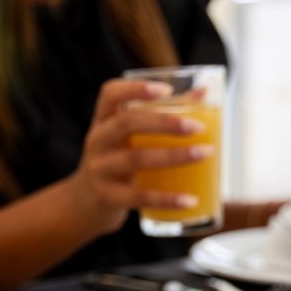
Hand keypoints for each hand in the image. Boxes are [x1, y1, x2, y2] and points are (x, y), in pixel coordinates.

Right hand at [70, 79, 214, 234]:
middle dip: (164, 123)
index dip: (136, 88)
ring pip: (135, 159)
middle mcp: (97, 142)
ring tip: (205, 153)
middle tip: (198, 127)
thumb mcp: (128, 137)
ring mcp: (100, 170)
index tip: (167, 90)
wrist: (86, 202)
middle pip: (126, 124)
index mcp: (103, 121)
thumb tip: (203, 94)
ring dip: (174, 155)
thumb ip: (160, 115)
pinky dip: (167, 199)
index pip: (110, 94)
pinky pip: (139, 197)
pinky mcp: (108, 197)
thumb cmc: (116, 160)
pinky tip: (190, 200)